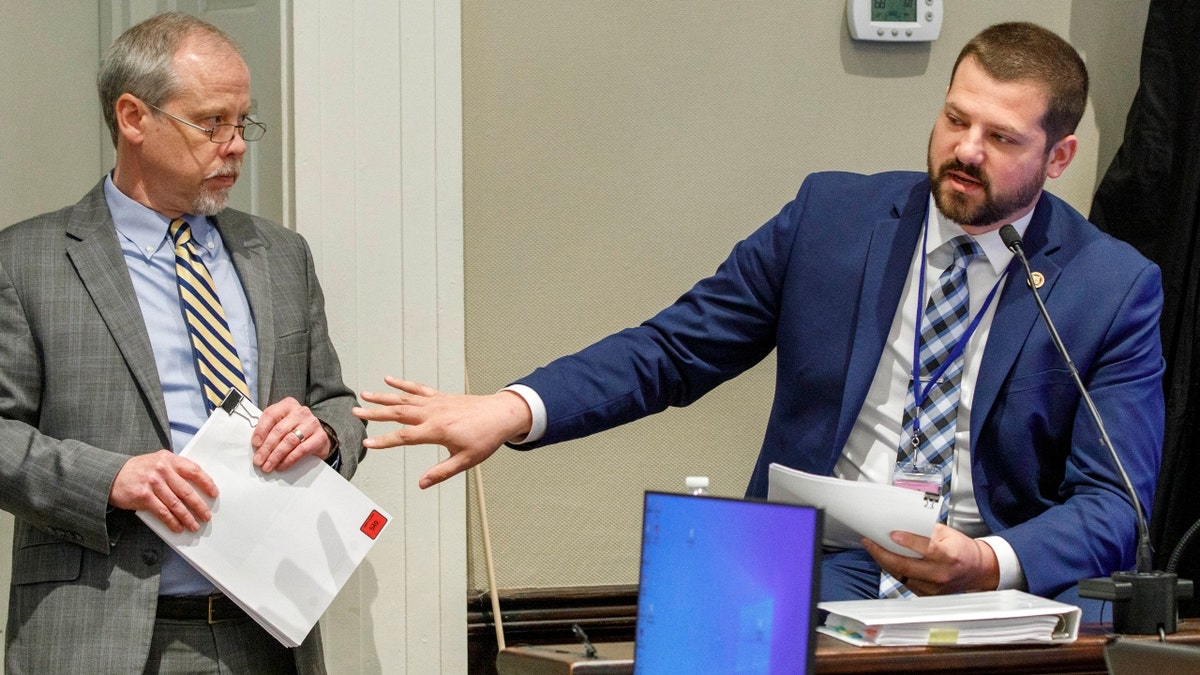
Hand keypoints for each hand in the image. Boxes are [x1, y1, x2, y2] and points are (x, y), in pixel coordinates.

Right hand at [110, 450, 218, 532]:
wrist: (111, 475)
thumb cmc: (138, 470)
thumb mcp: (157, 462)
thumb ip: (174, 469)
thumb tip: (196, 487)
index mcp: (168, 459)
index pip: (194, 470)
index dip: (206, 483)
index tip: (214, 493)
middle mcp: (162, 469)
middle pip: (187, 491)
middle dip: (199, 506)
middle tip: (206, 516)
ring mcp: (152, 483)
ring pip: (176, 504)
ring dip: (187, 517)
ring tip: (194, 525)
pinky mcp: (143, 496)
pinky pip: (162, 512)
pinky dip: (172, 521)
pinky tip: (178, 527)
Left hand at [251, 397, 331, 471]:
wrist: (317, 438)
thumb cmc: (295, 430)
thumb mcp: (282, 425)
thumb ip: (269, 430)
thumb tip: (256, 447)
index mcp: (288, 405)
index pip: (271, 414)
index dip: (261, 430)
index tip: (255, 444)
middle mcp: (301, 412)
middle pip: (279, 430)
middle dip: (266, 448)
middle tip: (259, 460)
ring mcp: (312, 423)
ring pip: (289, 441)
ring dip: (276, 456)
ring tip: (268, 465)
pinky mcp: (320, 437)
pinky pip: (302, 450)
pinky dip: (289, 459)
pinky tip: (282, 465)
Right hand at [354, 376, 532, 488]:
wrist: (502, 415)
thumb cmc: (486, 438)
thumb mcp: (465, 461)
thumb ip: (441, 473)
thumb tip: (421, 484)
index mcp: (437, 430)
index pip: (404, 437)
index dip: (384, 441)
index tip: (367, 443)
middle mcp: (433, 413)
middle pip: (398, 412)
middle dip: (375, 413)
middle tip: (355, 412)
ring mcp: (436, 402)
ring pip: (404, 398)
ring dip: (383, 396)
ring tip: (364, 395)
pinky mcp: (440, 396)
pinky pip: (417, 388)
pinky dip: (402, 383)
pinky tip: (389, 379)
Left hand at [863, 524, 999, 594]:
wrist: (977, 570)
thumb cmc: (962, 549)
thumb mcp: (948, 534)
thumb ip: (926, 530)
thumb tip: (903, 524)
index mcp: (950, 556)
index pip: (927, 549)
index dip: (908, 542)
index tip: (892, 534)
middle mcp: (941, 574)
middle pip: (906, 566)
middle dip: (883, 553)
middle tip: (869, 542)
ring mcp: (933, 588)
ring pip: (901, 574)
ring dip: (884, 561)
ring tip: (872, 548)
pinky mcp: (926, 594)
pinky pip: (904, 581)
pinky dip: (893, 569)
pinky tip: (885, 559)